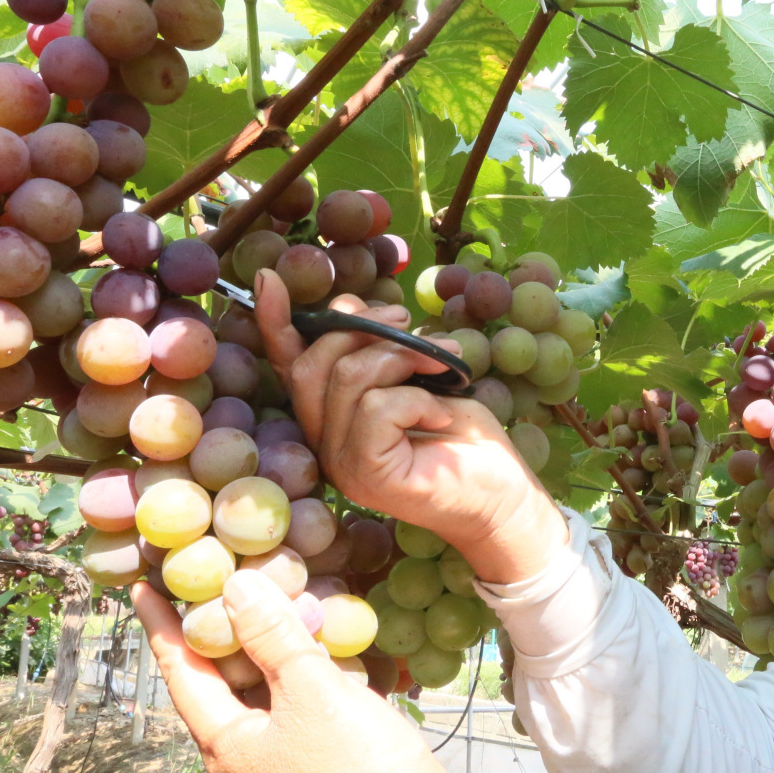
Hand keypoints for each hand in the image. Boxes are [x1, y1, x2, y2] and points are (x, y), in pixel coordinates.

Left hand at [133, 571, 468, 772]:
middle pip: (217, 678)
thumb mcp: (310, 691)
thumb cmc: (356, 767)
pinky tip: (315, 636)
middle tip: (212, 576)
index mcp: (225, 743)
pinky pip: (291, 699)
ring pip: (259, 687)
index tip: (140, 586)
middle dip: (217, 628)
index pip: (182, 671)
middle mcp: (243, 754)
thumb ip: (271, 635)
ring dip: (262, 642)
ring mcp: (280, 758)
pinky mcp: (316, 757)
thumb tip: (235, 585)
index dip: (162, 625)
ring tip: (265, 594)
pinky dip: (294, 663)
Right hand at [254, 268, 567, 582]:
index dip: (276, 321)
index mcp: (332, 418)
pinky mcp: (366, 474)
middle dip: (366, 330)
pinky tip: (441, 416)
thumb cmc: (465, 439)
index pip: (290, 365)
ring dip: (405, 358)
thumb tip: (351, 308)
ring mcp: (342, 462)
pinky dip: (418, 398)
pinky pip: (378, 406)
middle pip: (315, 362)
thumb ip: (379, 352)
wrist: (503, 496)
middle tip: (413, 329)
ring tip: (444, 367)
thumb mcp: (419, 379)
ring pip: (348, 376)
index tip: (270, 276)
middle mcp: (326, 443)